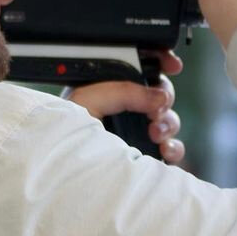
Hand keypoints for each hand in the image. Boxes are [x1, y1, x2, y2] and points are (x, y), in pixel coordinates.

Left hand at [61, 49, 185, 164]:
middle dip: (165, 98)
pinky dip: (174, 148)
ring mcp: (136, 134)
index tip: (172, 66)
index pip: (141, 70)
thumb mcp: (87, 99)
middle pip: (160, 93)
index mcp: (109, 90)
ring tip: (155, 134)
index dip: (160, 63)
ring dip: (169, 123)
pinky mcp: (144, 156)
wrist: (62, 172)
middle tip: (155, 110)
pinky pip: (170, 148)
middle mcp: (125, 110)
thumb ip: (122, 91)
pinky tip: (165, 150)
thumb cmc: (63, 135)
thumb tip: (159, 96)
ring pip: (168, 120)